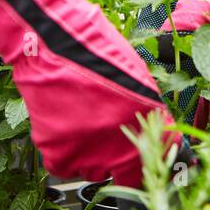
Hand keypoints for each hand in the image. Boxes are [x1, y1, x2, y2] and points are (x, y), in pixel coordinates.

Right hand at [0, 0, 187, 183]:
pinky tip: (65, 126)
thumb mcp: (135, 74)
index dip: (151, 154)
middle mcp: (118, 141)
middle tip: (105, 127)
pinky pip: (67, 166)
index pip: (157, 155)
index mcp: (142, 118)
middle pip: (123, 167)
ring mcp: (87, 152)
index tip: (146, 152)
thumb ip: (147, 109)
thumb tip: (159, 131)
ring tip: (82, 120)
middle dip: (118, 152)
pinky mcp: (57, 155)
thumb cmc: (93, 48)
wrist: (49, 41)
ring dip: (92, 153)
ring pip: (95, 168)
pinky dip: (66, 152)